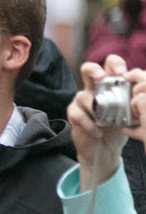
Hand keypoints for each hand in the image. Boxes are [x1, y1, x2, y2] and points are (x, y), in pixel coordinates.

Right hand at [72, 58, 130, 191]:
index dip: (115, 65)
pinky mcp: (74, 113)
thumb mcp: (132, 111)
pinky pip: (79, 114)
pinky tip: (98, 132)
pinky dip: (90, 125)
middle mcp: (94, 89)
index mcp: (111, 84)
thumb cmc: (120, 128)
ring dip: (96, 110)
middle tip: (101, 78)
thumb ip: (135, 98)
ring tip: (106, 122)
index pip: (111, 64)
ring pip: (83, 95)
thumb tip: (141, 88)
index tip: (122, 74)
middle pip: (88, 69)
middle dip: (94, 70)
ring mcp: (82, 101)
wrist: (106, 149)